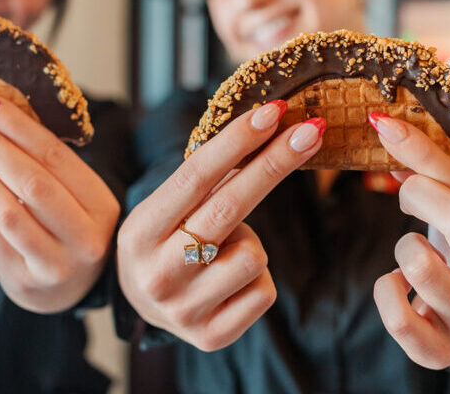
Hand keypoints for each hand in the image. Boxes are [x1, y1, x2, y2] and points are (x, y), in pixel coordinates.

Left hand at [0, 87, 119, 312]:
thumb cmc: (60, 229)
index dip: (15, 122)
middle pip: (32, 180)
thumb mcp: (67, 195)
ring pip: (9, 210)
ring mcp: (58, 263)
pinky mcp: (26, 280)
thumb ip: (35, 161)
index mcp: (100, 203)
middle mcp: (86, 235)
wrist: (62, 291)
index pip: (54, 154)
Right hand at [117, 101, 324, 350]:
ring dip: (251, 243)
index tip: (273, 112)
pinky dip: (257, 279)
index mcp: (139, 232)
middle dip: (275, 163)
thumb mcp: (166, 209)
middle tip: (310, 132)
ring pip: (253, 255)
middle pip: (230, 207)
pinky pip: (263, 290)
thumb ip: (206, 179)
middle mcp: (157, 273)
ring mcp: (184, 310)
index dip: (236, 142)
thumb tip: (269, 127)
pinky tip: (230, 281)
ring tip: (225, 249)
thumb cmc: (165, 240)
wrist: (143, 305)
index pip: (194, 177)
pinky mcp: (211, 336)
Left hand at [368, 112, 449, 368]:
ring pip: (419, 265)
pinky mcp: (440, 353)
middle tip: (406, 191)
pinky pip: (397, 316)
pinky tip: (399, 284)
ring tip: (412, 252)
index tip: (385, 126)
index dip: (423, 157)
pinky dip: (386, 290)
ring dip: (402, 246)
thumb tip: (389, 129)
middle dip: (419, 194)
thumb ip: (437, 174)